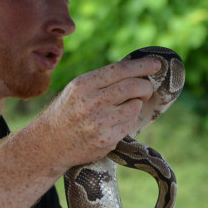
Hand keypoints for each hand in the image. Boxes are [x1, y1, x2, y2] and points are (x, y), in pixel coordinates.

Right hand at [32, 57, 160, 170]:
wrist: (51, 143)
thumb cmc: (68, 111)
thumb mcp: (78, 89)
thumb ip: (103, 80)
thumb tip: (137, 71)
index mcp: (83, 84)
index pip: (120, 69)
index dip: (142, 66)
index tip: (156, 64)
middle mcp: (91, 102)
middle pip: (132, 87)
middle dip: (145, 87)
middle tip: (147, 89)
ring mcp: (99, 123)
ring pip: (134, 107)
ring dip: (136, 105)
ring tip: (123, 108)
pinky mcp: (106, 140)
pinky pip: (130, 124)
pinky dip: (129, 120)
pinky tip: (117, 122)